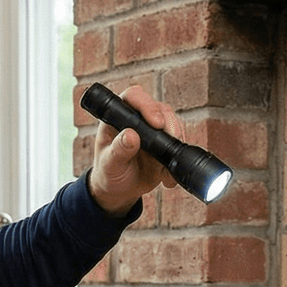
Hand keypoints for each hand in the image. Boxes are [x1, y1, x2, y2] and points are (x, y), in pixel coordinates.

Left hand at [86, 86, 182, 214]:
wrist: (119, 190)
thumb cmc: (108, 172)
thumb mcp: (109, 164)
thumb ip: (118, 150)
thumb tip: (131, 135)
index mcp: (118, 116)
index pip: (133, 97)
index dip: (147, 105)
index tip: (156, 123)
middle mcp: (138, 117)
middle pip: (159, 109)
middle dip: (169, 123)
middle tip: (172, 140)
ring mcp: (154, 130)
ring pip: (173, 123)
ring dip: (176, 141)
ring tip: (166, 166)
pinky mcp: (166, 143)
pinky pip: (178, 144)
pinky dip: (178, 159)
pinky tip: (168, 177)